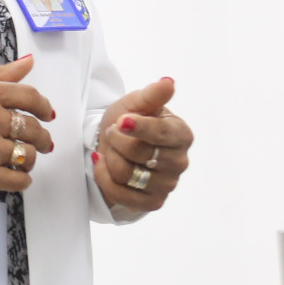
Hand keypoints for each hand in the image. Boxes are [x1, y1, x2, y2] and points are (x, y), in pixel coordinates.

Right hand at [0, 57, 54, 197]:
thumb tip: (27, 63)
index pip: (30, 96)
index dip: (44, 107)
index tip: (47, 114)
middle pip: (34, 128)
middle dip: (41, 137)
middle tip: (40, 142)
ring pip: (28, 155)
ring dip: (30, 159)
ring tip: (21, 160)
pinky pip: (18, 180)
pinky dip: (22, 180)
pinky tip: (14, 177)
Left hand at [92, 78, 191, 213]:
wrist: (115, 144)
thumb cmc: (129, 121)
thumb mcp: (136, 103)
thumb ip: (152, 94)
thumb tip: (168, 82)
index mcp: (181, 134)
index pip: (161, 133)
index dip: (138, 127)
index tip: (121, 121)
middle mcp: (180, 162)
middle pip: (140, 153)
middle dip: (117, 140)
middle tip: (112, 131)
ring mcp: (168, 185)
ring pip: (127, 174)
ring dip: (110, 158)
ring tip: (110, 148)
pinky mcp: (152, 202)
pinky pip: (121, 195)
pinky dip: (104, 178)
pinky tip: (102, 164)